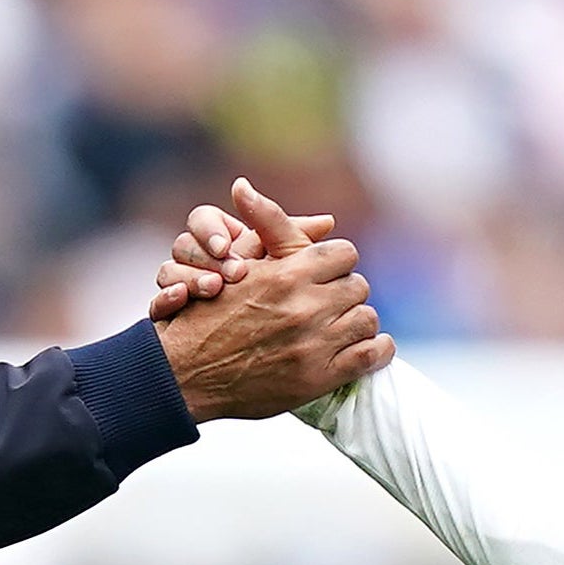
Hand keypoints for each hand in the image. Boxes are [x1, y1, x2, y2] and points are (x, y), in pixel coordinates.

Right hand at [151, 180, 391, 419]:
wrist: (186, 374)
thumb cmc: (208, 315)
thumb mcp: (235, 263)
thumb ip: (263, 226)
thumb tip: (252, 186)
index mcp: (287, 275)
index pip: (344, 254)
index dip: (335, 263)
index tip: (324, 275)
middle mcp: (304, 307)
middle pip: (358, 286)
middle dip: (344, 292)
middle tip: (329, 303)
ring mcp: (314, 345)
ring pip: (367, 318)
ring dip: (357, 321)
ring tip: (340, 327)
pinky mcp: (319, 378)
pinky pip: (372, 355)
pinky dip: (377, 350)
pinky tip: (365, 349)